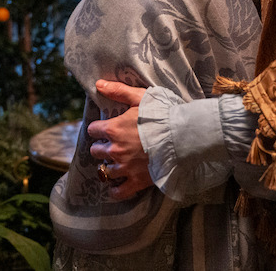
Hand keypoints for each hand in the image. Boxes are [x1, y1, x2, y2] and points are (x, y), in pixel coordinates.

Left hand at [87, 80, 153, 199]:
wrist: (182, 136)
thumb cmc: (163, 114)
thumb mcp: (140, 97)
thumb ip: (118, 91)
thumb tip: (98, 84)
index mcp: (114, 129)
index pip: (93, 130)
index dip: (99, 128)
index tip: (105, 129)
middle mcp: (115, 150)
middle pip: (96, 151)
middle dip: (102, 147)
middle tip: (112, 145)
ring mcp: (125, 168)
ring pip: (105, 171)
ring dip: (109, 166)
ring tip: (117, 163)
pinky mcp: (137, 181)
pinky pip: (119, 191)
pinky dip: (116, 190)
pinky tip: (117, 185)